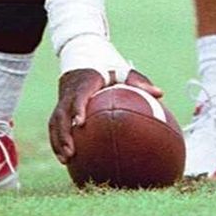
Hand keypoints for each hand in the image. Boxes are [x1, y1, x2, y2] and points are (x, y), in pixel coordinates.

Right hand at [48, 67, 163, 163]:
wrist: (82, 55)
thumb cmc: (106, 66)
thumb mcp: (123, 70)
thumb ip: (139, 81)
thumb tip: (161, 94)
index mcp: (86, 80)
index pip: (79, 95)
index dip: (77, 108)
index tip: (80, 123)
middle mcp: (70, 91)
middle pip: (61, 113)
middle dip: (63, 133)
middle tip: (71, 152)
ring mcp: (62, 99)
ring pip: (54, 121)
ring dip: (57, 141)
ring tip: (66, 160)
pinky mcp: (59, 106)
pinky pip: (54, 125)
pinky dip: (57, 141)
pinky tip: (66, 158)